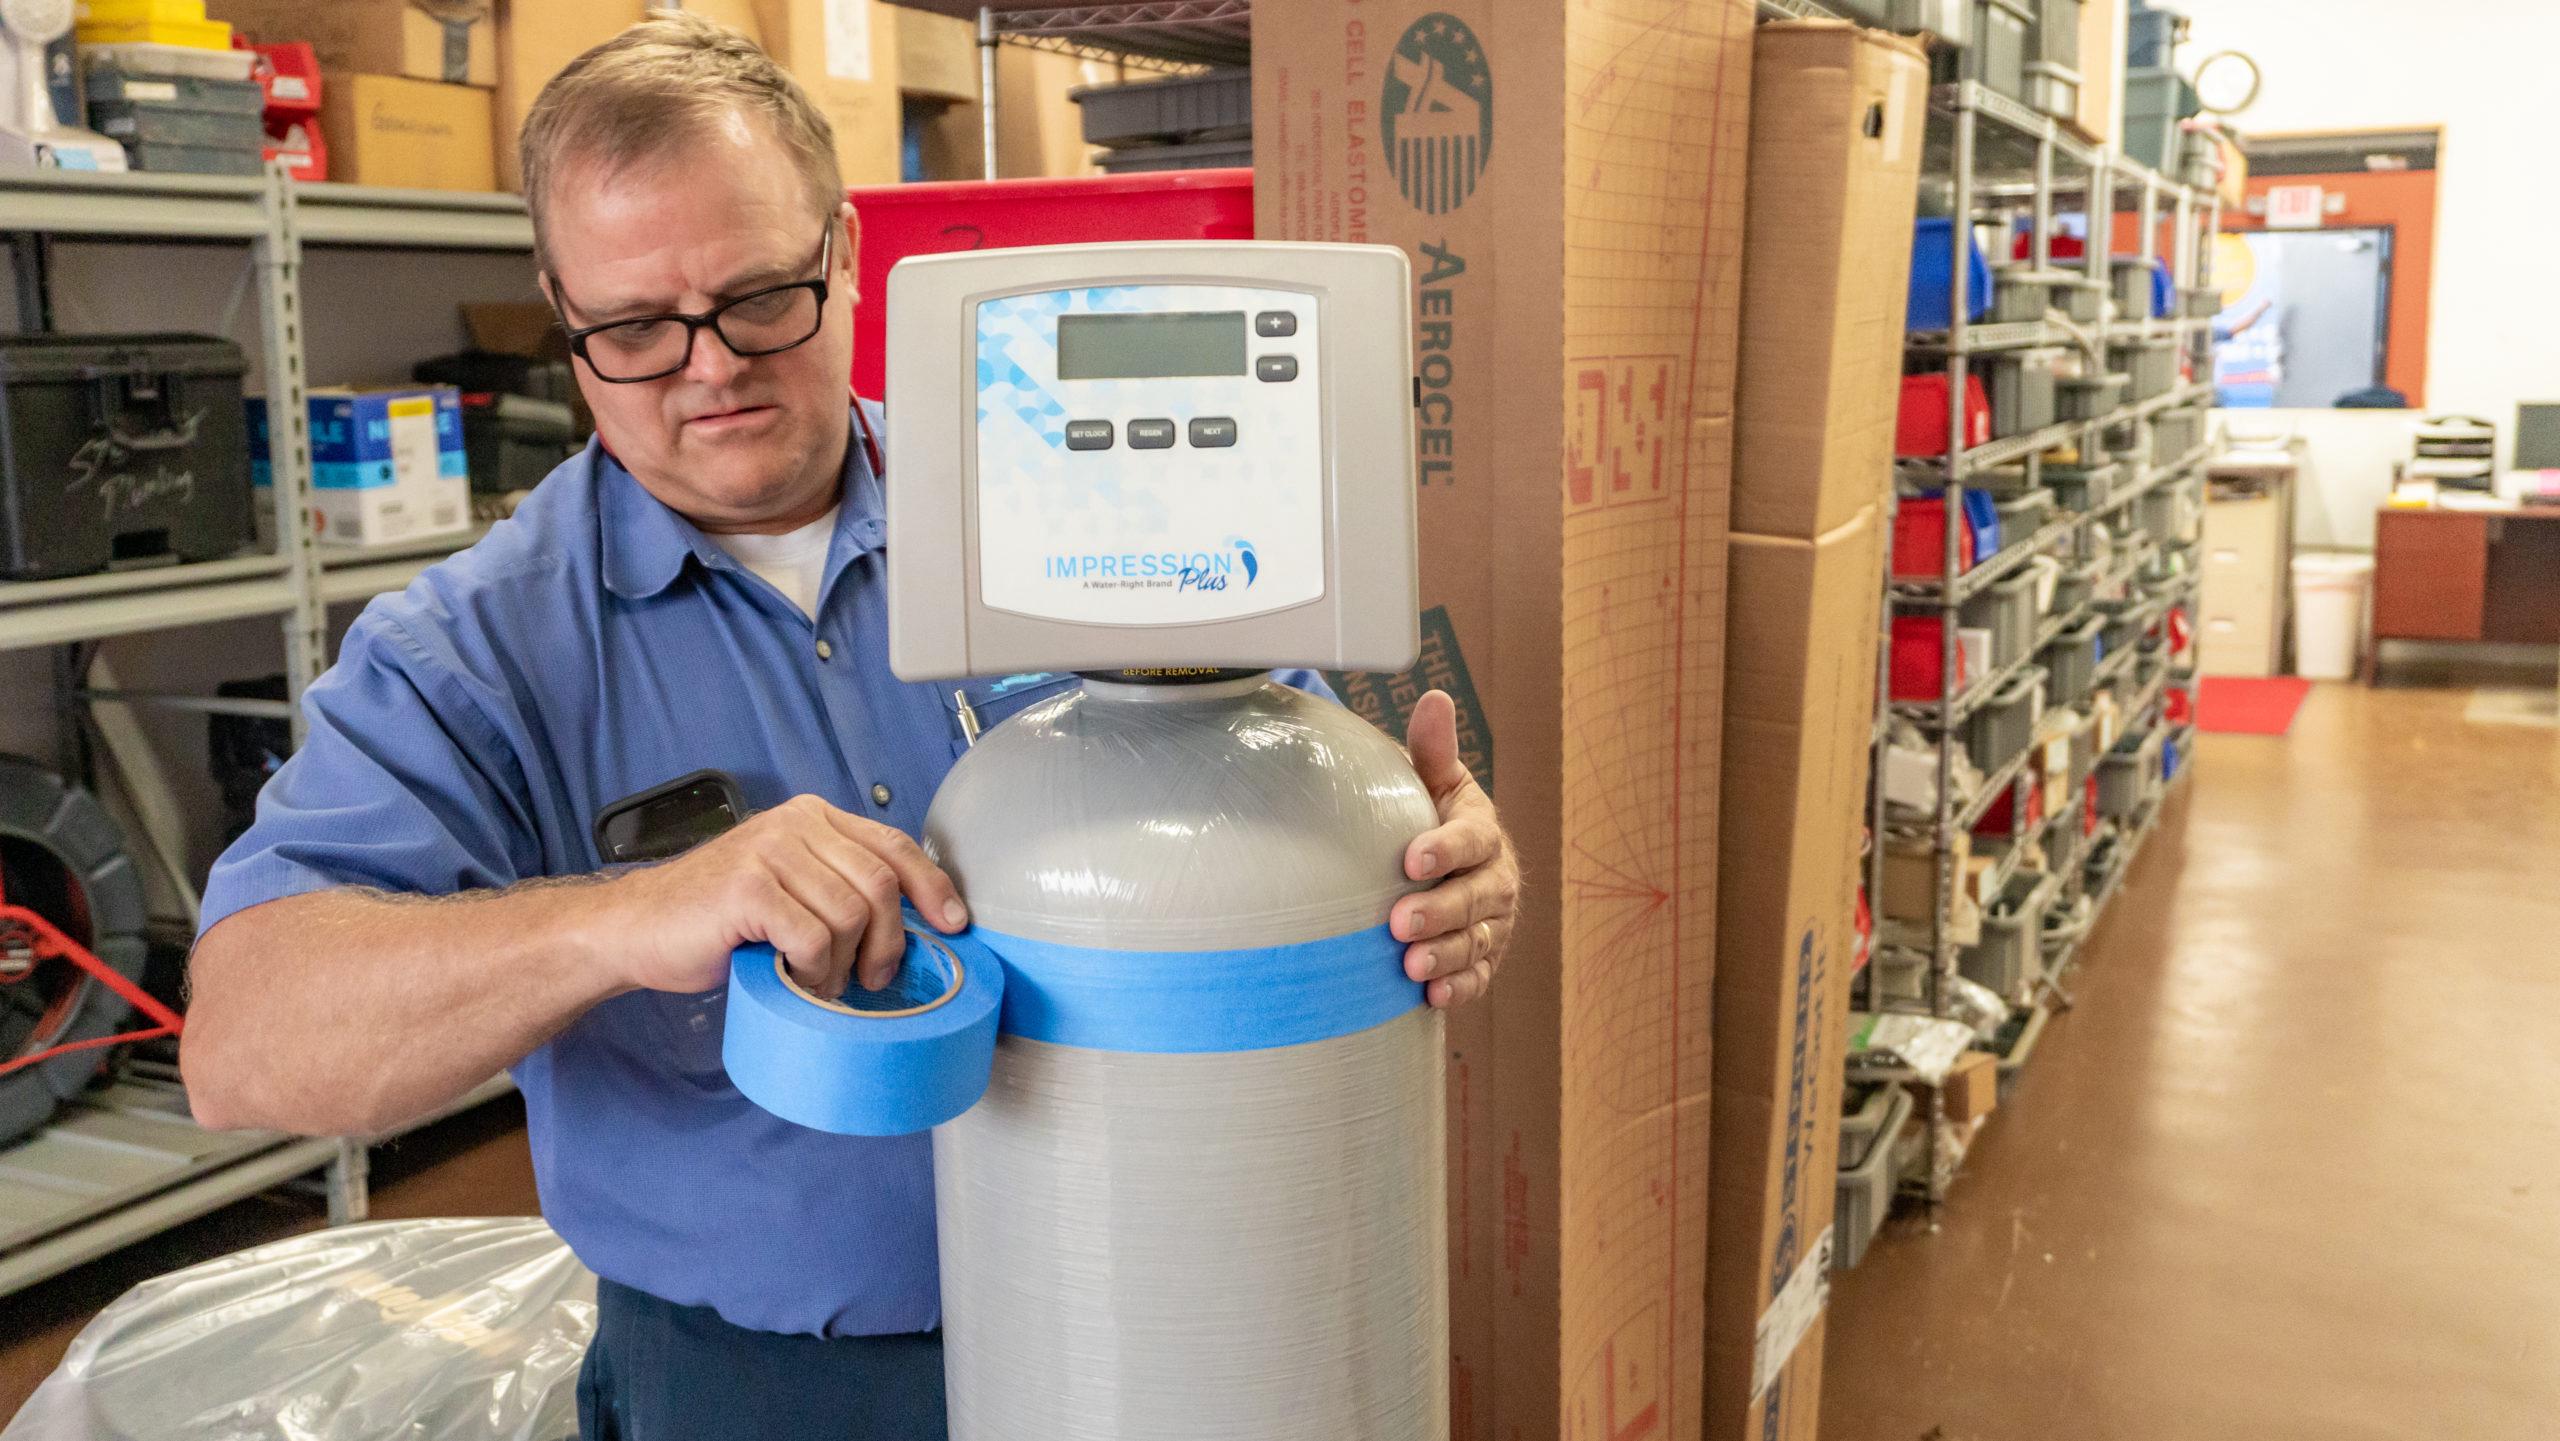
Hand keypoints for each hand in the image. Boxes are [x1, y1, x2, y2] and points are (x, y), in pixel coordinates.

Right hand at [597, 795, 965, 1000]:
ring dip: (843, 964)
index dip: (932, 886)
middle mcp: (795, 824)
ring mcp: (769, 852)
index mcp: (813, 818)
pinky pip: (812, 938)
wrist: (639, 928)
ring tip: (820, 980)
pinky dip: (813, 970)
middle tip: (872, 977)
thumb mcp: (791, 887)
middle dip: (888, 943)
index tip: (954, 923)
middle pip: (879, 886)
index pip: (893, 845)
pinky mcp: (747, 889)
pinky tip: (797, 980)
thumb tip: (912, 923)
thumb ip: (839, 887)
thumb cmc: (718, 917)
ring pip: (850, 916)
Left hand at [1388, 690, 1519, 1008]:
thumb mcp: (1433, 782)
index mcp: (1482, 832)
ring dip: (1446, 955)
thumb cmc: (1429, 815)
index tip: (1410, 858)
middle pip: (1476, 898)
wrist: (1441, 863)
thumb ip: (1433, 750)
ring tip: (1410, 967)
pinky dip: (1459, 988)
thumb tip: (1435, 698)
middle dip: (1440, 911)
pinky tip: (1432, 998)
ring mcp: (1493, 921)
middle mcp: (1496, 878)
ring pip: (1478, 941)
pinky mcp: (1486, 957)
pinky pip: (1479, 977)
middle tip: (1398, 922)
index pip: (1471, 840)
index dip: (1445, 849)